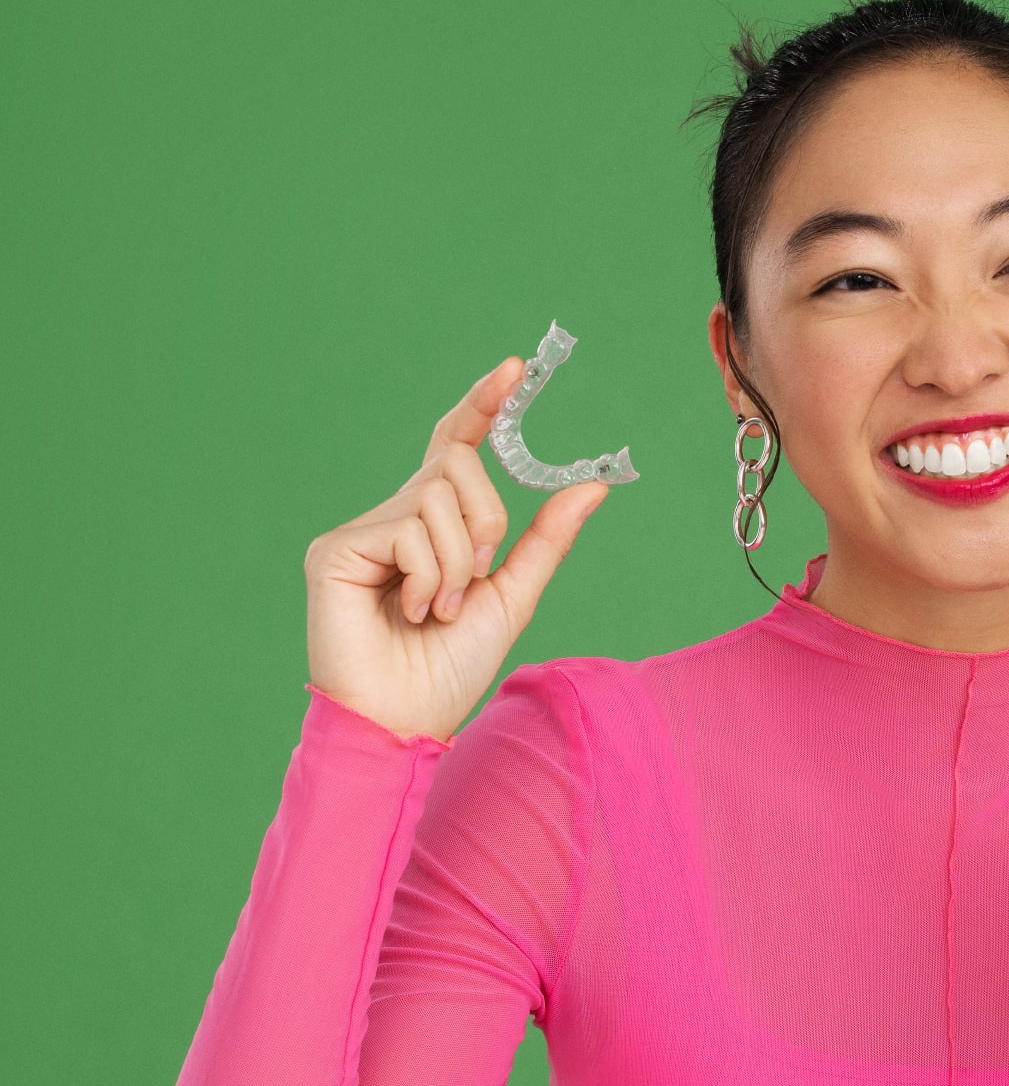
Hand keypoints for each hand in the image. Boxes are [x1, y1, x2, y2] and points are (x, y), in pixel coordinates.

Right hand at [302, 356, 608, 741]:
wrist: (408, 718)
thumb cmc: (452, 665)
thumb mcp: (513, 594)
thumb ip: (547, 538)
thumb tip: (595, 484)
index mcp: (436, 521)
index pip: (457, 443)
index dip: (483, 404)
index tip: (517, 367)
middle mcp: (396, 513)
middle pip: (458, 463)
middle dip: (486, 520)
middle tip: (475, 578)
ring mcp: (363, 530)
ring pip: (436, 496)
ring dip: (457, 564)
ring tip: (439, 610)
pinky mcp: (335, 549)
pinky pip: (406, 529)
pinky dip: (428, 578)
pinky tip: (412, 612)